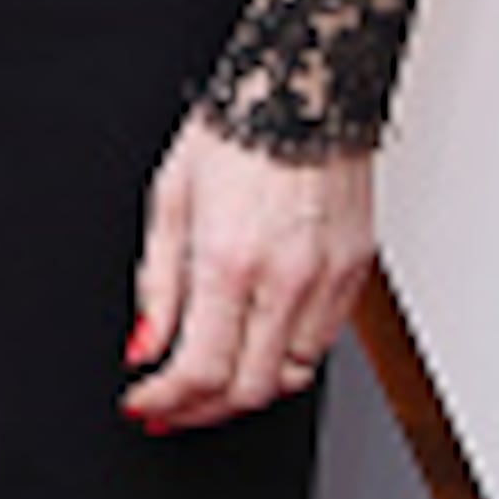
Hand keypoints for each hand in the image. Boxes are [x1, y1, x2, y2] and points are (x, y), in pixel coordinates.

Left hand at [123, 115, 370, 431]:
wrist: (304, 89)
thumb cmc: (237, 132)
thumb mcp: (170, 202)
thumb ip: (157, 286)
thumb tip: (144, 346)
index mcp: (230, 260)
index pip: (199, 370)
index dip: (164, 400)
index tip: (143, 402)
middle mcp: (286, 279)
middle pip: (247, 389)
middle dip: (200, 410)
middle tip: (171, 406)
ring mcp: (328, 279)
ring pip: (290, 377)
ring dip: (245, 392)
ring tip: (210, 384)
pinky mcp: (355, 273)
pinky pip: (320, 345)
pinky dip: (284, 361)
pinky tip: (254, 347)